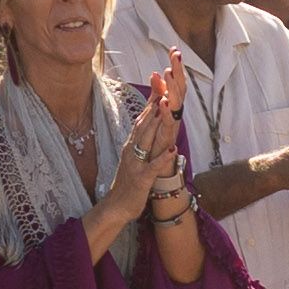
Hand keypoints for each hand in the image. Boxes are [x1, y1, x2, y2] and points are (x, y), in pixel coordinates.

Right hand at [109, 69, 186, 218]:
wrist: (116, 206)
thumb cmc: (128, 181)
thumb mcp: (134, 156)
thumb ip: (141, 140)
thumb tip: (147, 124)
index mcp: (132, 143)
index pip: (143, 117)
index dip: (152, 100)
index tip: (162, 82)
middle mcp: (132, 149)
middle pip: (144, 122)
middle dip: (155, 102)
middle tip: (165, 83)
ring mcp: (136, 163)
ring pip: (146, 138)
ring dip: (157, 122)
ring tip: (167, 105)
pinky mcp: (141, 179)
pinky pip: (153, 166)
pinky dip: (163, 158)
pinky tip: (173, 150)